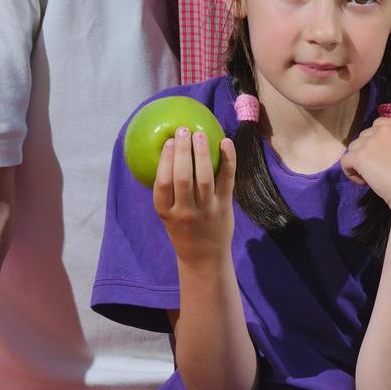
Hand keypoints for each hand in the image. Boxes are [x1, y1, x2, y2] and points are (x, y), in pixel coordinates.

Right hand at [153, 128, 236, 261]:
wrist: (204, 258)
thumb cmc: (183, 230)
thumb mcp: (167, 215)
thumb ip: (167, 191)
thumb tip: (168, 153)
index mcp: (167, 212)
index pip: (163, 185)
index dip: (165, 161)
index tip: (168, 142)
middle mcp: (185, 212)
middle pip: (182, 178)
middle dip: (181, 151)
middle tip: (182, 131)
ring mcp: (206, 210)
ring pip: (204, 178)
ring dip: (202, 153)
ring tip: (199, 135)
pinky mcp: (224, 207)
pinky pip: (226, 180)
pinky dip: (228, 160)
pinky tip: (226, 142)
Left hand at [340, 117, 390, 217]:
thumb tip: (378, 152)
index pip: (379, 124)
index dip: (377, 141)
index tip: (384, 157)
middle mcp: (386, 129)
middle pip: (365, 136)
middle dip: (368, 151)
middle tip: (379, 169)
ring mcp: (372, 141)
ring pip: (353, 148)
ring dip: (359, 162)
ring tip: (371, 178)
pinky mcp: (361, 156)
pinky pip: (345, 161)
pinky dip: (350, 172)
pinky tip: (363, 182)